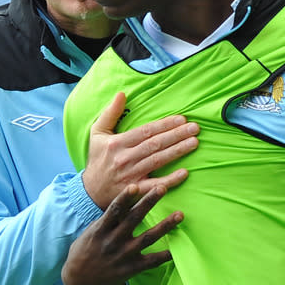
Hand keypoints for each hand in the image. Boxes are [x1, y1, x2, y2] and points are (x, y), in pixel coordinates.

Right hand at [62, 184, 181, 284]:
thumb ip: (107, 218)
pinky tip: (176, 249)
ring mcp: (123, 255)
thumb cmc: (84, 250)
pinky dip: (164, 256)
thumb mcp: (91, 231)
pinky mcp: (131, 269)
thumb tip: (123, 201)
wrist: (80, 281)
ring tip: (179, 214)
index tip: (135, 185)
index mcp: (101, 229)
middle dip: (149, 202)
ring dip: (165, 225)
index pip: (115, 210)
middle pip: (134, 218)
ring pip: (148, 238)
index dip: (125, 197)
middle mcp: (113, 240)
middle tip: (162, 188)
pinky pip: (151, 262)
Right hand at [83, 92, 198, 208]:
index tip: (181, 118)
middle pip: (155, 144)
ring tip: (194, 142)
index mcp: (116, 143)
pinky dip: (170, 180)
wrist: (90, 190)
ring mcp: (131, 175)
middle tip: (195, 128)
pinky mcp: (136, 191)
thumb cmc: (98, 158)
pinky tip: (185, 172)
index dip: (164, 124)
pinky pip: (155, 185)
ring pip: (158, 161)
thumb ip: (110, 113)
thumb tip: (122, 94)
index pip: (145, 131)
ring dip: (177, 151)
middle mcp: (124, 158)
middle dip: (176, 135)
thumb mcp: (97, 133)